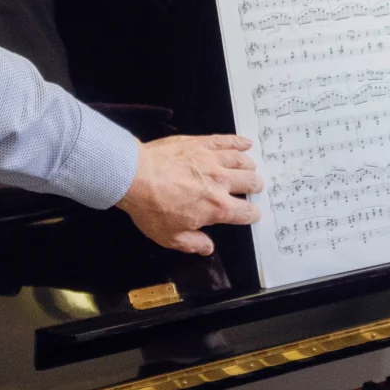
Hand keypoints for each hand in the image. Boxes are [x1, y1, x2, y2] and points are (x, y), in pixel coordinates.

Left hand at [117, 134, 261, 254]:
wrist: (134, 176)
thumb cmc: (150, 207)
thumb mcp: (170, 237)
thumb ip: (193, 243)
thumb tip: (207, 248)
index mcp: (216, 207)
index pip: (246, 212)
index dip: (252, 214)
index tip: (251, 214)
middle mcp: (220, 182)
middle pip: (250, 182)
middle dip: (255, 187)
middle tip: (252, 188)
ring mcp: (212, 160)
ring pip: (242, 161)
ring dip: (248, 166)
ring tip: (249, 169)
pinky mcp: (201, 144)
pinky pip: (226, 141)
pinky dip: (239, 142)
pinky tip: (245, 143)